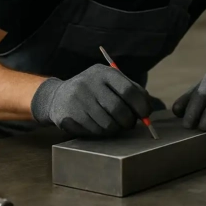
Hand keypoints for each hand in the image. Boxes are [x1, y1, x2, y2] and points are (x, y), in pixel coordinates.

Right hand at [30, 64, 151, 136]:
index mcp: (103, 72)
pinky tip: (100, 125)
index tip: (146, 114)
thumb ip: (130, 90)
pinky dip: (103, 132)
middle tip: (130, 123)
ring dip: (117, 128)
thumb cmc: (93, 90)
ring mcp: (78, 99)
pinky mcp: (70, 115)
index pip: (128, 90)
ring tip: (115, 124)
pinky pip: (96, 131)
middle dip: (129, 120)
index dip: (141, 105)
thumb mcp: (109, 82)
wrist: (58, 96)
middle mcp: (89, 83)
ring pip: (108, 124)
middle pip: (119, 109)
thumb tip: (147, 109)